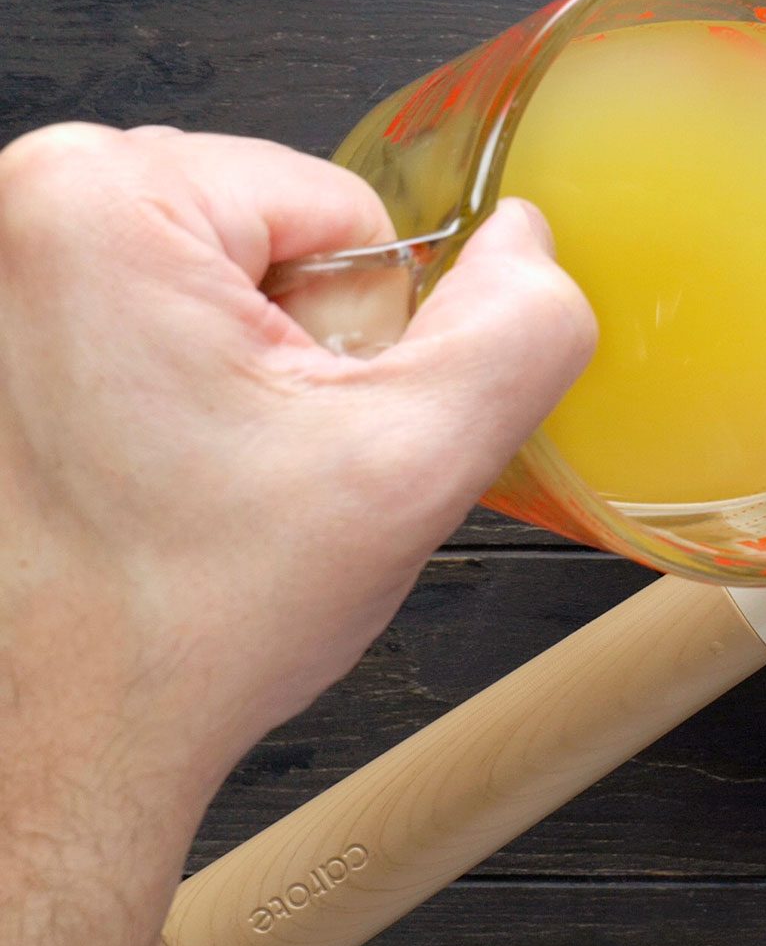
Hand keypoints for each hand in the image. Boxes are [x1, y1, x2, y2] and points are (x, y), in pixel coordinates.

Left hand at [0, 124, 593, 945]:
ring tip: (196, 478)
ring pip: (211, 276)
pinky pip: (140, 315)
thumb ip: (518, 330)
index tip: (299, 431)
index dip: (364, 335)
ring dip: (234, 374)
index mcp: (99, 200)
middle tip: (249, 465)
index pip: (343, 210)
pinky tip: (149, 479)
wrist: (55, 745)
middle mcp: (17, 213)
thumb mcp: (413, 463)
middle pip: (270, 231)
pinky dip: (167, 391)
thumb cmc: (180, 624)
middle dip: (295, 347)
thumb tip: (533, 245)